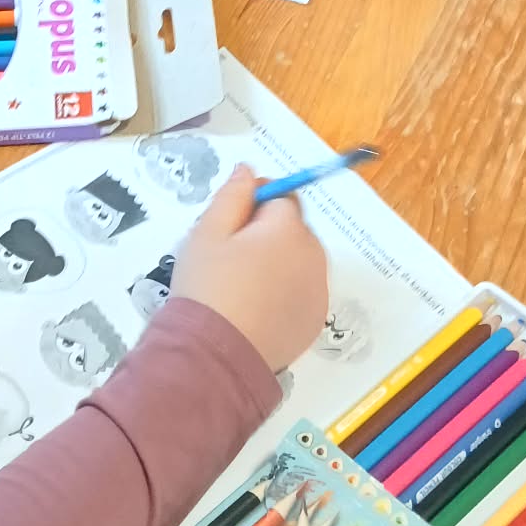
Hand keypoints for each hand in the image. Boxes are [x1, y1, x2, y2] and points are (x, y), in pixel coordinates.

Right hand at [173, 166, 328, 373]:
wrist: (217, 355)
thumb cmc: (207, 287)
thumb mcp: (206, 233)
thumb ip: (232, 196)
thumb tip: (249, 171)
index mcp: (288, 228)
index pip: (280, 196)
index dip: (253, 206)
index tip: (227, 226)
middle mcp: (313, 254)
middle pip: (293, 228)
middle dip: (268, 234)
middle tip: (229, 258)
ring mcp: (318, 290)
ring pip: (299, 260)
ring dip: (278, 263)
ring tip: (242, 286)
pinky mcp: (315, 320)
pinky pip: (302, 292)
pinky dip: (285, 293)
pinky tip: (256, 308)